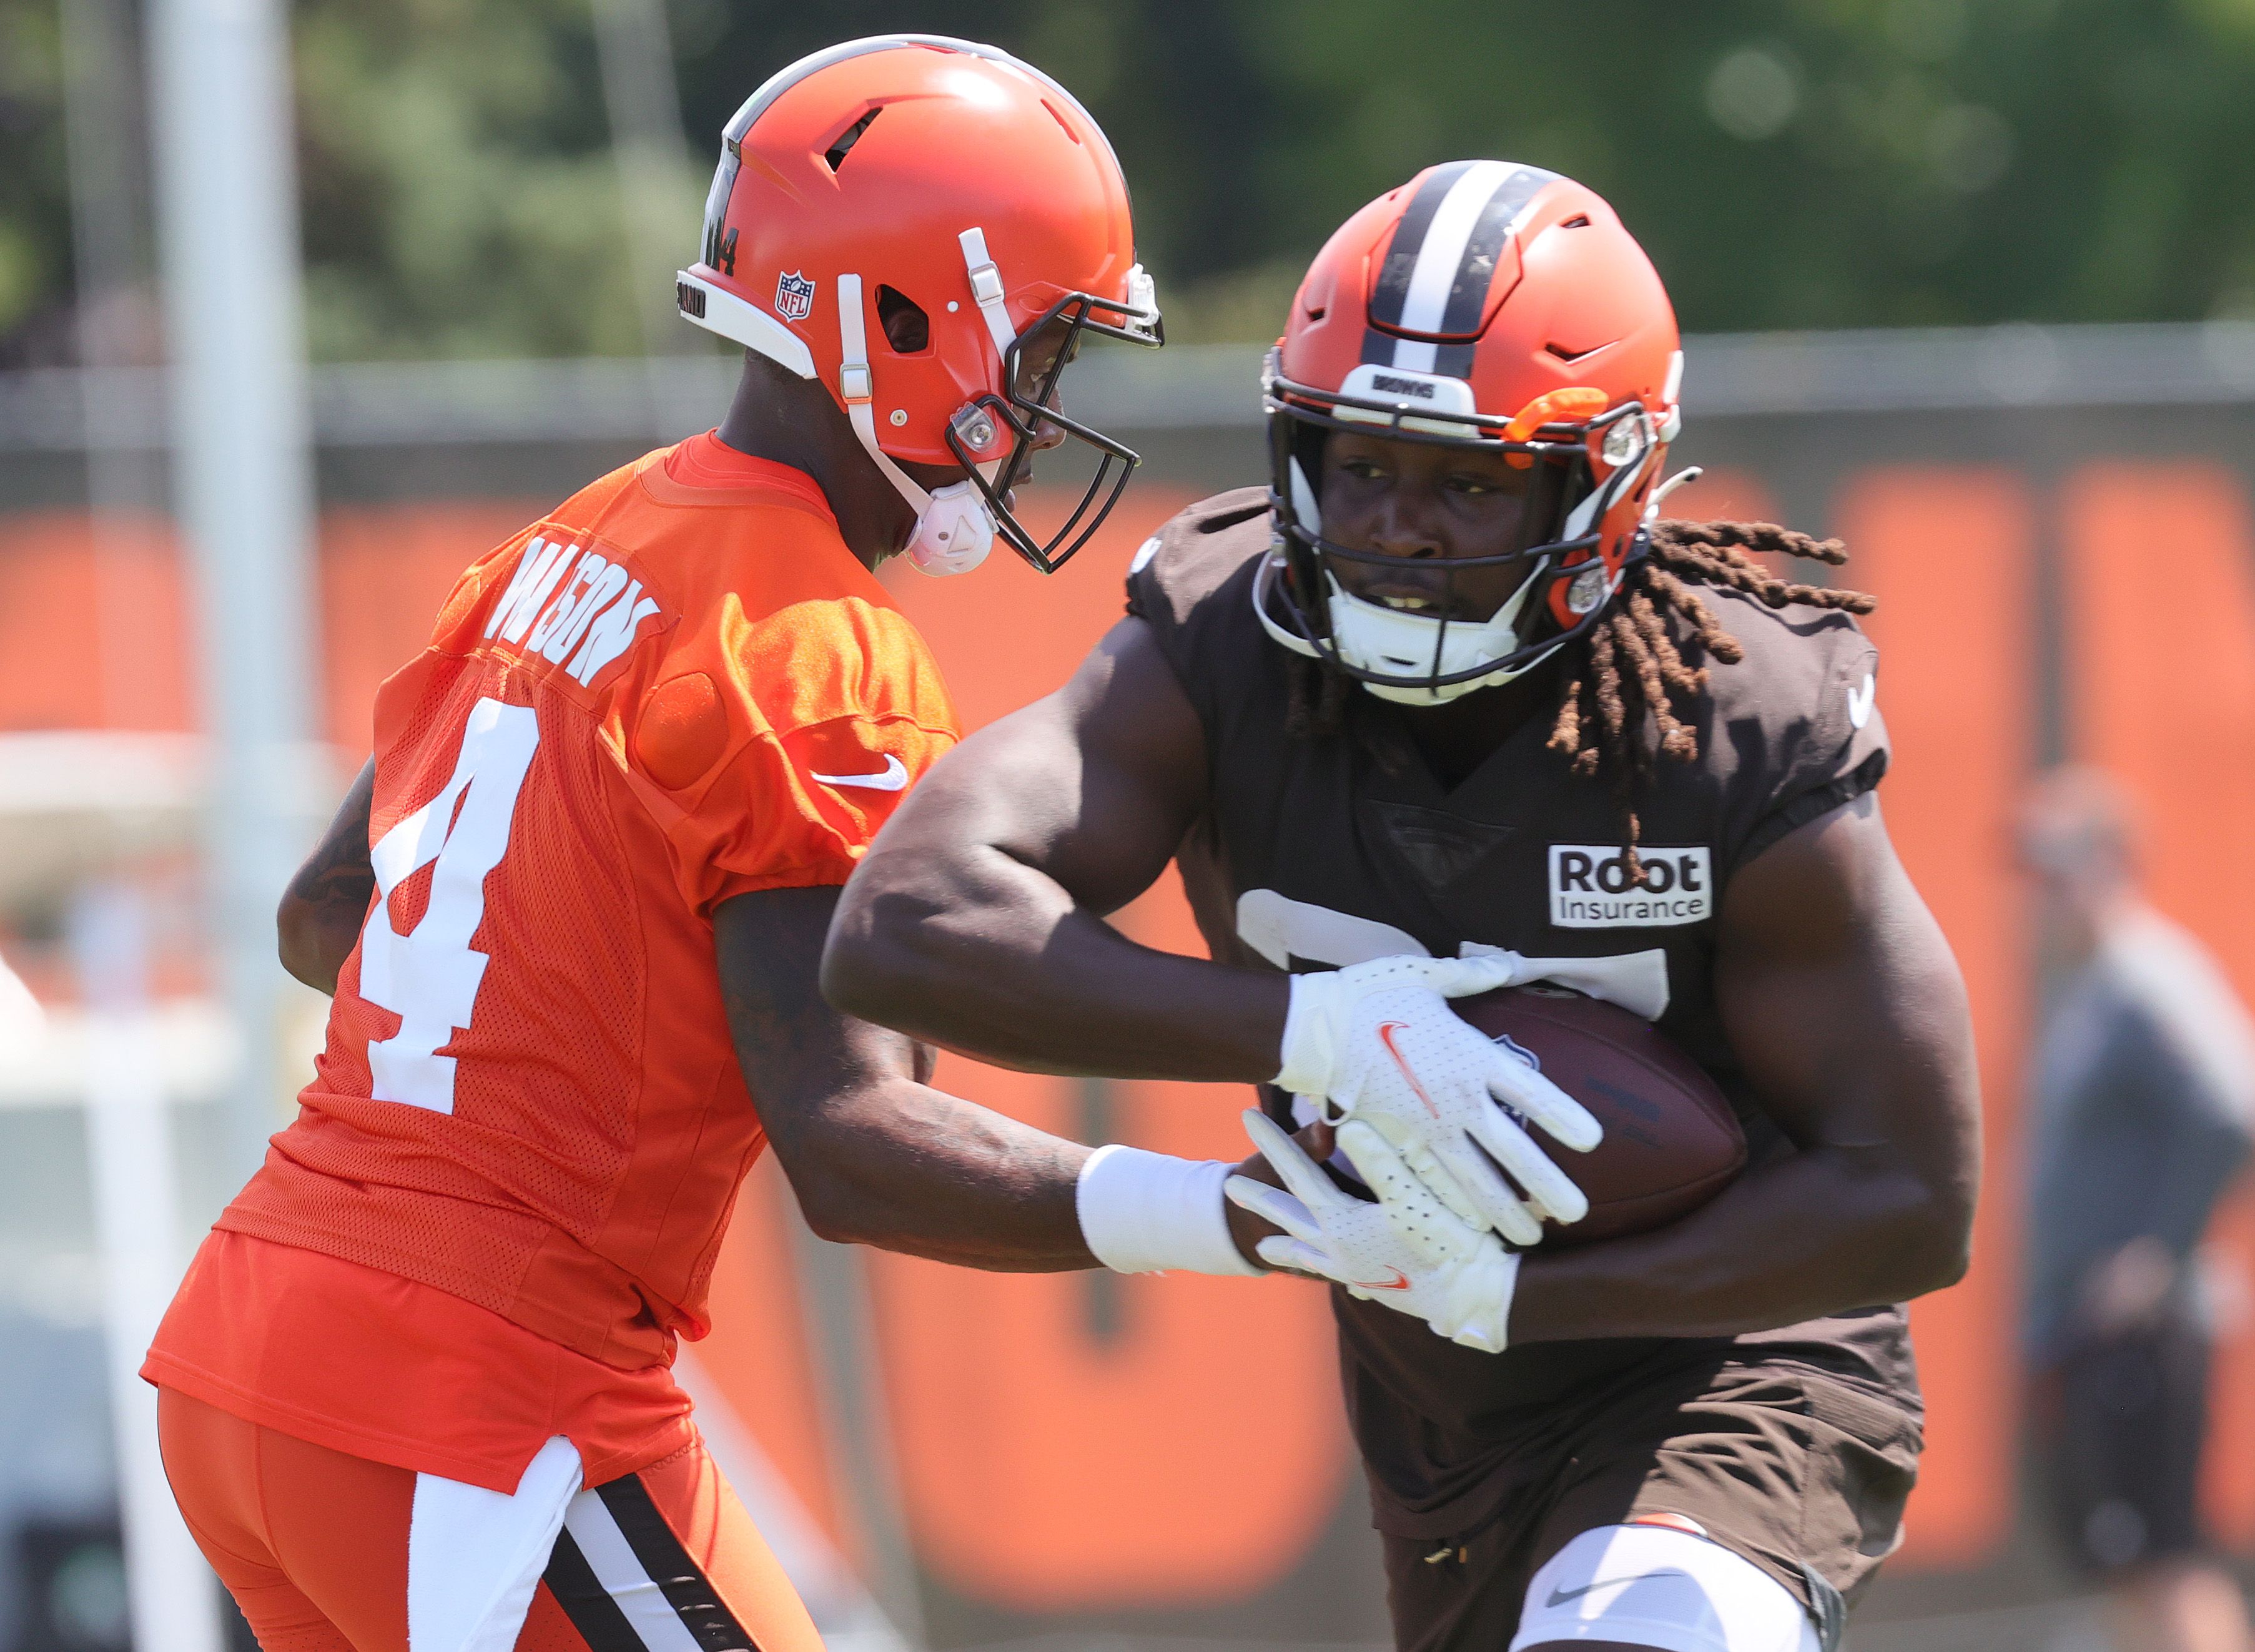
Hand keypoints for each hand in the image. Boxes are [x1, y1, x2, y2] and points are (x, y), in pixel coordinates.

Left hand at [1226, 1109, 1518, 1352]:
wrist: (1477, 1301)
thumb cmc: (1450, 1243)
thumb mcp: (1414, 1197)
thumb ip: (1379, 1161)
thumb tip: (1345, 1126)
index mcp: (1342, 1223)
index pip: (1297, 1174)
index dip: (1273, 1142)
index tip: (1246, 1114)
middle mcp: (1339, 1250)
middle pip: (1290, 1217)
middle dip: (1260, 1198)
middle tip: (1228, 1185)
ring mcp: (1354, 1272)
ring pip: (1308, 1253)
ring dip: (1284, 1242)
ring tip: (1263, 1245)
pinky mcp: (1375, 1287)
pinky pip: (1334, 1274)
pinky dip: (1320, 1268)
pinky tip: (1327, 1269)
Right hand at [1274, 955, 1600, 1245]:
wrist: (1314, 1029)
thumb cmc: (1369, 996)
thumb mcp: (1423, 976)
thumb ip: (1470, 976)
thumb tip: (1506, 963)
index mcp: (1470, 1056)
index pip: (1531, 1092)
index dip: (1563, 1117)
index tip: (1592, 1141)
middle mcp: (1455, 1099)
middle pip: (1511, 1152)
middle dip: (1546, 1185)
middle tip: (1577, 1213)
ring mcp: (1424, 1127)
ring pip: (1473, 1181)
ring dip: (1503, 1212)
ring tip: (1530, 1239)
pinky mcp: (1394, 1143)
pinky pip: (1428, 1185)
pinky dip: (1452, 1212)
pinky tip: (1470, 1231)